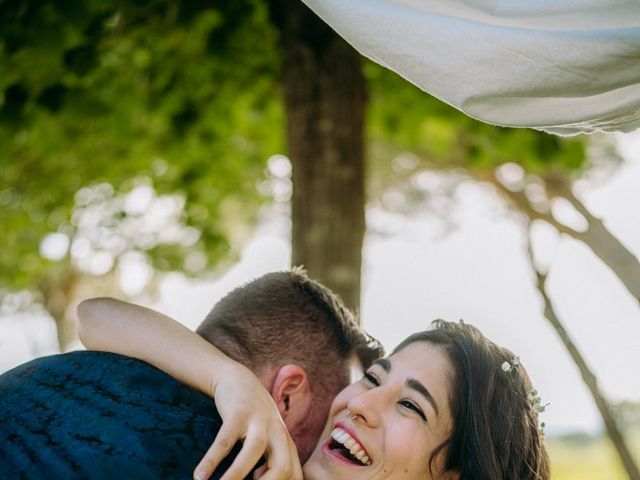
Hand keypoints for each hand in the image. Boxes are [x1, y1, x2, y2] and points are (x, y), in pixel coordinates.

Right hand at [193, 363, 302, 479]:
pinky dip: (211, 460)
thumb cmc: (253, 417)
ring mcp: (257, 419)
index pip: (293, 475)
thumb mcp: (269, 438)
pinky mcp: (237, 411)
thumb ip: (272, 462)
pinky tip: (199, 477)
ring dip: (236, 476)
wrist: (238, 379)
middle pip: (283, 466)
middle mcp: (276, 432)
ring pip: (253, 450)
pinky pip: (224, 440)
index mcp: (286, 443)